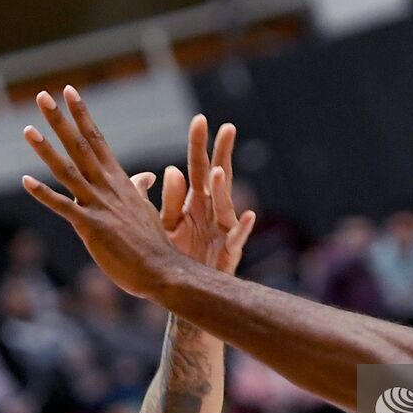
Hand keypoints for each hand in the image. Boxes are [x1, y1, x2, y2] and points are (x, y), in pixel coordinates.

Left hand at [21, 87, 192, 297]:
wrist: (163, 269)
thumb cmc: (153, 243)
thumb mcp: (145, 209)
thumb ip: (138, 190)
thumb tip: (145, 177)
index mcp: (119, 181)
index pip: (97, 139)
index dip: (82, 115)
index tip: (70, 92)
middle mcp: (108, 187)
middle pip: (80, 146)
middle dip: (61, 120)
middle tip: (43, 96)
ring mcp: (99, 205)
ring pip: (68, 171)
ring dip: (46, 150)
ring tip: (27, 128)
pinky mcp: (92, 227)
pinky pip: (64, 207)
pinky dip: (44, 194)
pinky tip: (25, 181)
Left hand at [159, 116, 255, 274]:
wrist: (183, 291)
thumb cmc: (175, 255)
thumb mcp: (165, 226)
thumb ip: (166, 201)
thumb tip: (169, 170)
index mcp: (195, 201)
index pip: (198, 166)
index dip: (199, 145)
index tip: (200, 120)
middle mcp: (212, 210)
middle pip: (218, 176)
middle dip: (221, 152)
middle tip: (226, 127)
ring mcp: (222, 230)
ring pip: (224, 204)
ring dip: (222, 188)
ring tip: (217, 171)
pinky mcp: (228, 252)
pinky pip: (236, 238)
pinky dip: (242, 228)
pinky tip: (247, 215)